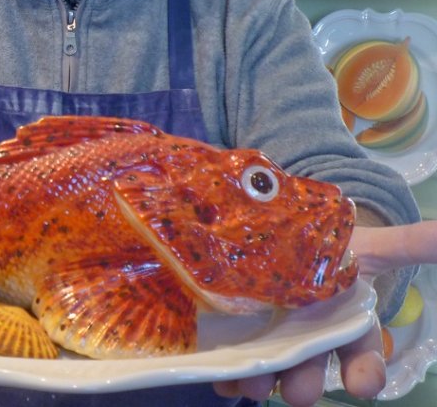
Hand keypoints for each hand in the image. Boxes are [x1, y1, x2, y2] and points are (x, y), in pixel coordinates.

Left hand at [214, 219, 436, 404]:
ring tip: (249, 386)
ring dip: (259, 380)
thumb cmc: (331, 247)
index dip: (365, 370)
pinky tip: (217, 380)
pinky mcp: (237, 331)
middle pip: (310, 366)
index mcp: (345, 322)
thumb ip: (409, 244)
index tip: (365, 385)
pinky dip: (224, 372)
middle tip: (298, 394)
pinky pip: (230, 358)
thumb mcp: (367, 243)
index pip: (363, 353)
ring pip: (269, 366)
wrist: (284, 236)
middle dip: (305, 382)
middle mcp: (310, 337)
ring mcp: (272, 336)